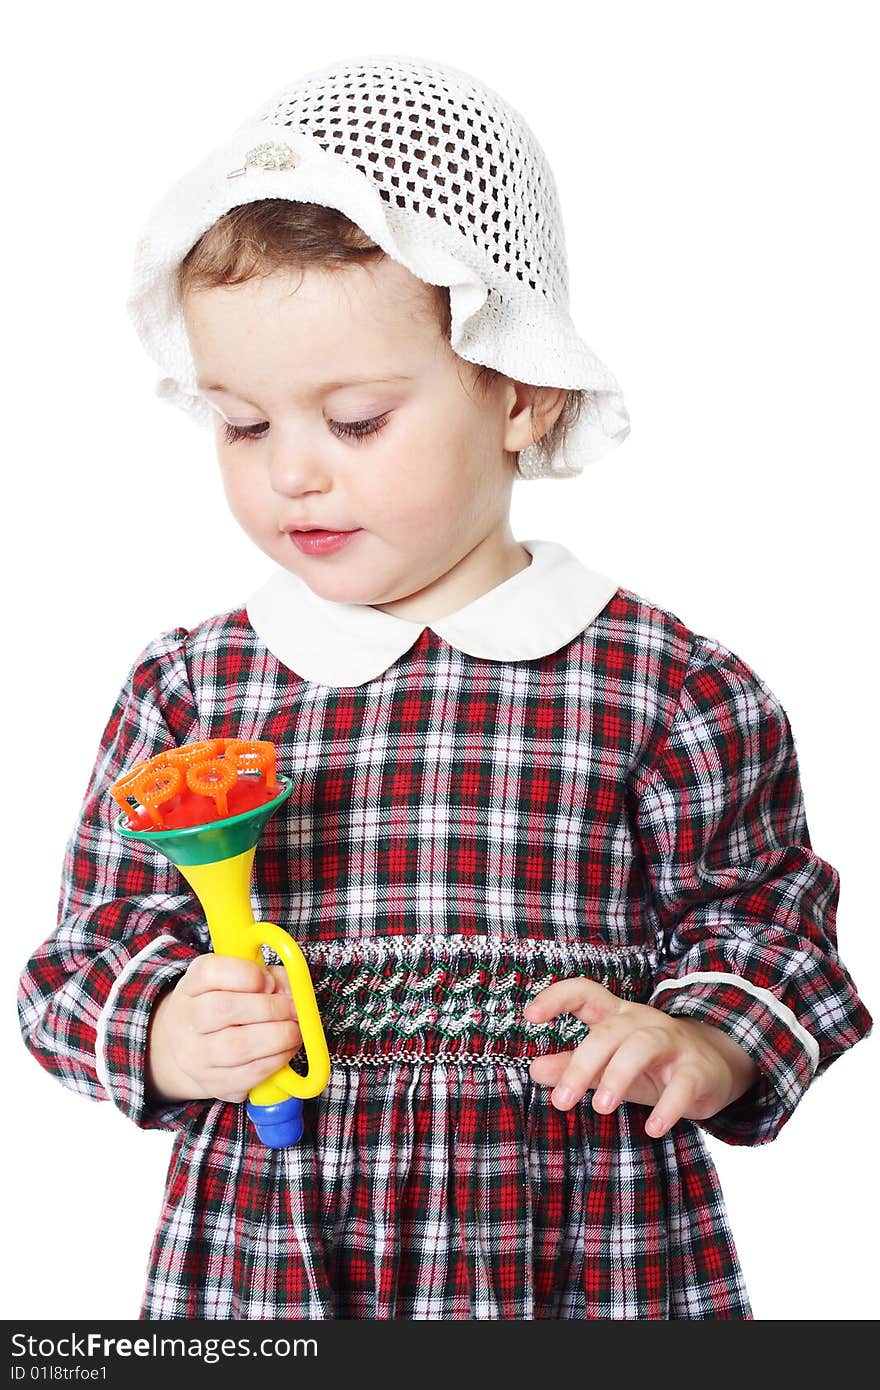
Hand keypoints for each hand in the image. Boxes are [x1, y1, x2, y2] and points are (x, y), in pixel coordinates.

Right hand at [146, 955, 301, 1103]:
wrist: (195, 1047)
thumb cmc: (226, 1006)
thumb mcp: (240, 981)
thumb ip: (270, 977)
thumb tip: (292, 990)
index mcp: (192, 984)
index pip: (210, 973)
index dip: (246, 974)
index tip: (269, 981)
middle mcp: (186, 1018)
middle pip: (224, 1009)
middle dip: (270, 1008)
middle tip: (294, 1009)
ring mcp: (195, 1054)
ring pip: (237, 1046)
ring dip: (278, 1037)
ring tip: (294, 1031)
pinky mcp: (212, 1083)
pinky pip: (248, 1074)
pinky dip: (275, 1061)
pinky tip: (286, 1050)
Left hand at [524, 977, 759, 1137]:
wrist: (714, 1066)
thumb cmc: (651, 1064)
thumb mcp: (610, 1064)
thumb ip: (574, 1066)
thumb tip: (534, 1070)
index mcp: (617, 1016)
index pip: (585, 993)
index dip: (558, 998)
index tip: (530, 1016)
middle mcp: (643, 1023)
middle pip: (608, 1032)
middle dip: (582, 1064)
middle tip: (561, 1101)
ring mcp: (672, 1043)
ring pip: (642, 1048)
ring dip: (618, 1076)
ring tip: (601, 1108)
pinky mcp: (698, 1070)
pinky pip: (683, 1084)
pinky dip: (668, 1107)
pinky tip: (653, 1129)